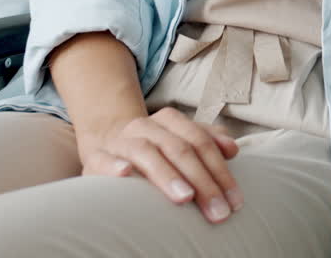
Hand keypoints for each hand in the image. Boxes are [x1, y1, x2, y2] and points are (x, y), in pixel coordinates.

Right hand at [78, 106, 243, 223]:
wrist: (104, 139)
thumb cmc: (153, 147)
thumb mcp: (180, 140)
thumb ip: (207, 141)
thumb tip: (233, 149)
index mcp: (169, 120)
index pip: (200, 142)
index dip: (220, 170)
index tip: (234, 201)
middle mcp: (145, 126)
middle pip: (179, 149)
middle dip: (202, 181)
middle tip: (218, 210)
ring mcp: (120, 141)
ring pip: (146, 152)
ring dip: (167, 175)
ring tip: (185, 197)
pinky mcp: (95, 157)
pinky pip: (103, 160)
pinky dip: (114, 166)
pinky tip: (125, 174)